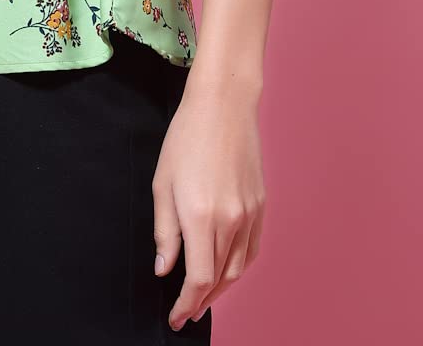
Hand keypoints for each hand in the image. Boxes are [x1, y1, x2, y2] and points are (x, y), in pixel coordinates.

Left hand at [152, 75, 265, 330]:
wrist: (224, 106)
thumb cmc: (187, 138)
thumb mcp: (162, 183)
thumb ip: (165, 232)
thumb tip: (165, 269)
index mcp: (200, 216)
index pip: (198, 279)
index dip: (185, 304)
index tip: (174, 316)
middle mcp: (230, 221)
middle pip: (219, 279)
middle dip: (201, 301)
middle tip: (185, 312)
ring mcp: (249, 214)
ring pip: (238, 268)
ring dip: (220, 289)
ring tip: (203, 298)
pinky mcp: (260, 206)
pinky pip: (251, 250)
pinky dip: (238, 268)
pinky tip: (226, 272)